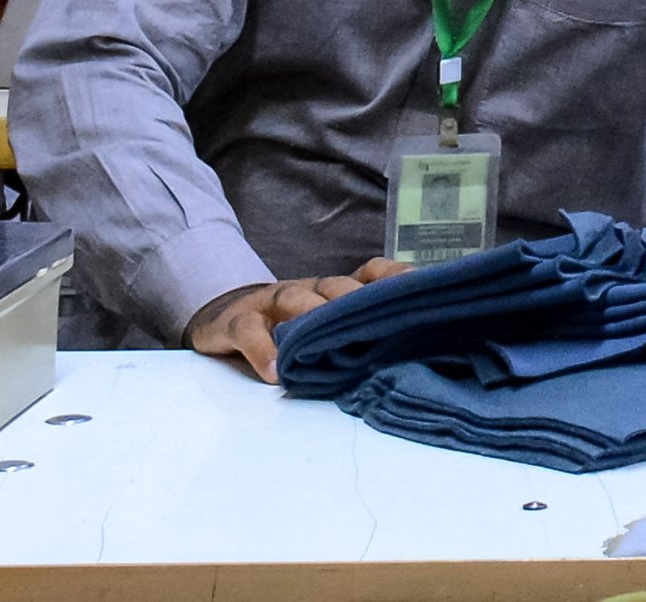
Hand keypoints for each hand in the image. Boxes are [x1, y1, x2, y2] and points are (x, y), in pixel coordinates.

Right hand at [188, 259, 409, 382]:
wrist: (225, 318)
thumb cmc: (286, 327)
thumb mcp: (322, 324)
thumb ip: (356, 330)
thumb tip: (408, 346)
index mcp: (334, 290)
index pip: (370, 274)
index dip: (394, 277)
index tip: (420, 286)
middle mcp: (308, 290)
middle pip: (335, 286)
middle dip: (358, 299)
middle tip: (379, 317)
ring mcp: (271, 303)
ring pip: (294, 299)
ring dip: (312, 316)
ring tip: (325, 342)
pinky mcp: (237, 321)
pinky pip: (249, 332)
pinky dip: (262, 351)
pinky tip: (275, 373)